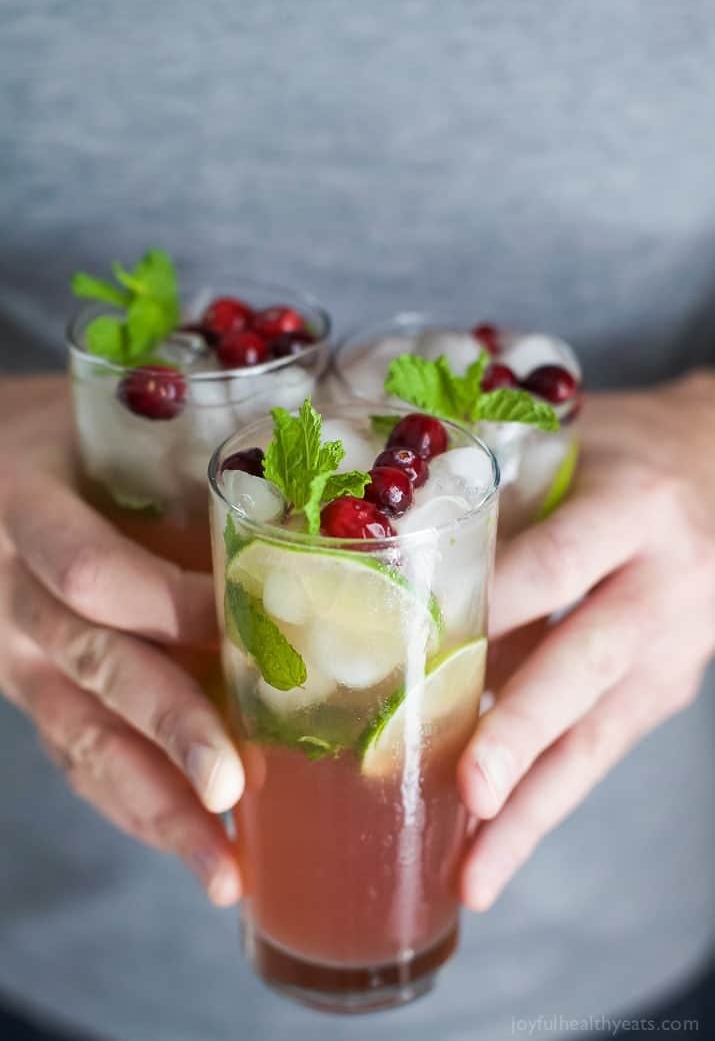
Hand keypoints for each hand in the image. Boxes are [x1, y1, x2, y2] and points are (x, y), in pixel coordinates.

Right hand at [0, 376, 243, 904]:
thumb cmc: (64, 437)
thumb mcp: (111, 431)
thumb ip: (187, 475)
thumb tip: (322, 523)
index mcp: (29, 510)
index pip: (90, 570)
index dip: (167, 604)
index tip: (250, 629)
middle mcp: (14, 593)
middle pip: (92, 666)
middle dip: (167, 729)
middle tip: (229, 790)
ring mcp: (17, 654)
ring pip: (80, 736)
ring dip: (153, 806)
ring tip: (220, 871)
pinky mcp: (33, 693)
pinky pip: (77, 757)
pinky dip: (135, 806)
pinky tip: (192, 846)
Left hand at [458, 369, 714, 909]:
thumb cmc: (620, 459)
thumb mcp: (567, 454)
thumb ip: (497, 509)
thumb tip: (380, 575)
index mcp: (631, 509)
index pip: (554, 562)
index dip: (492, 608)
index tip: (418, 654)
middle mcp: (660, 584)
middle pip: (586, 662)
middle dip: (523, 730)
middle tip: (468, 789)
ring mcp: (671, 647)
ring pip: (598, 735)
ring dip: (532, 808)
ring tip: (474, 875)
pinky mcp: (663, 690)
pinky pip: (600, 752)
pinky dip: (544, 803)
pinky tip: (493, 848)